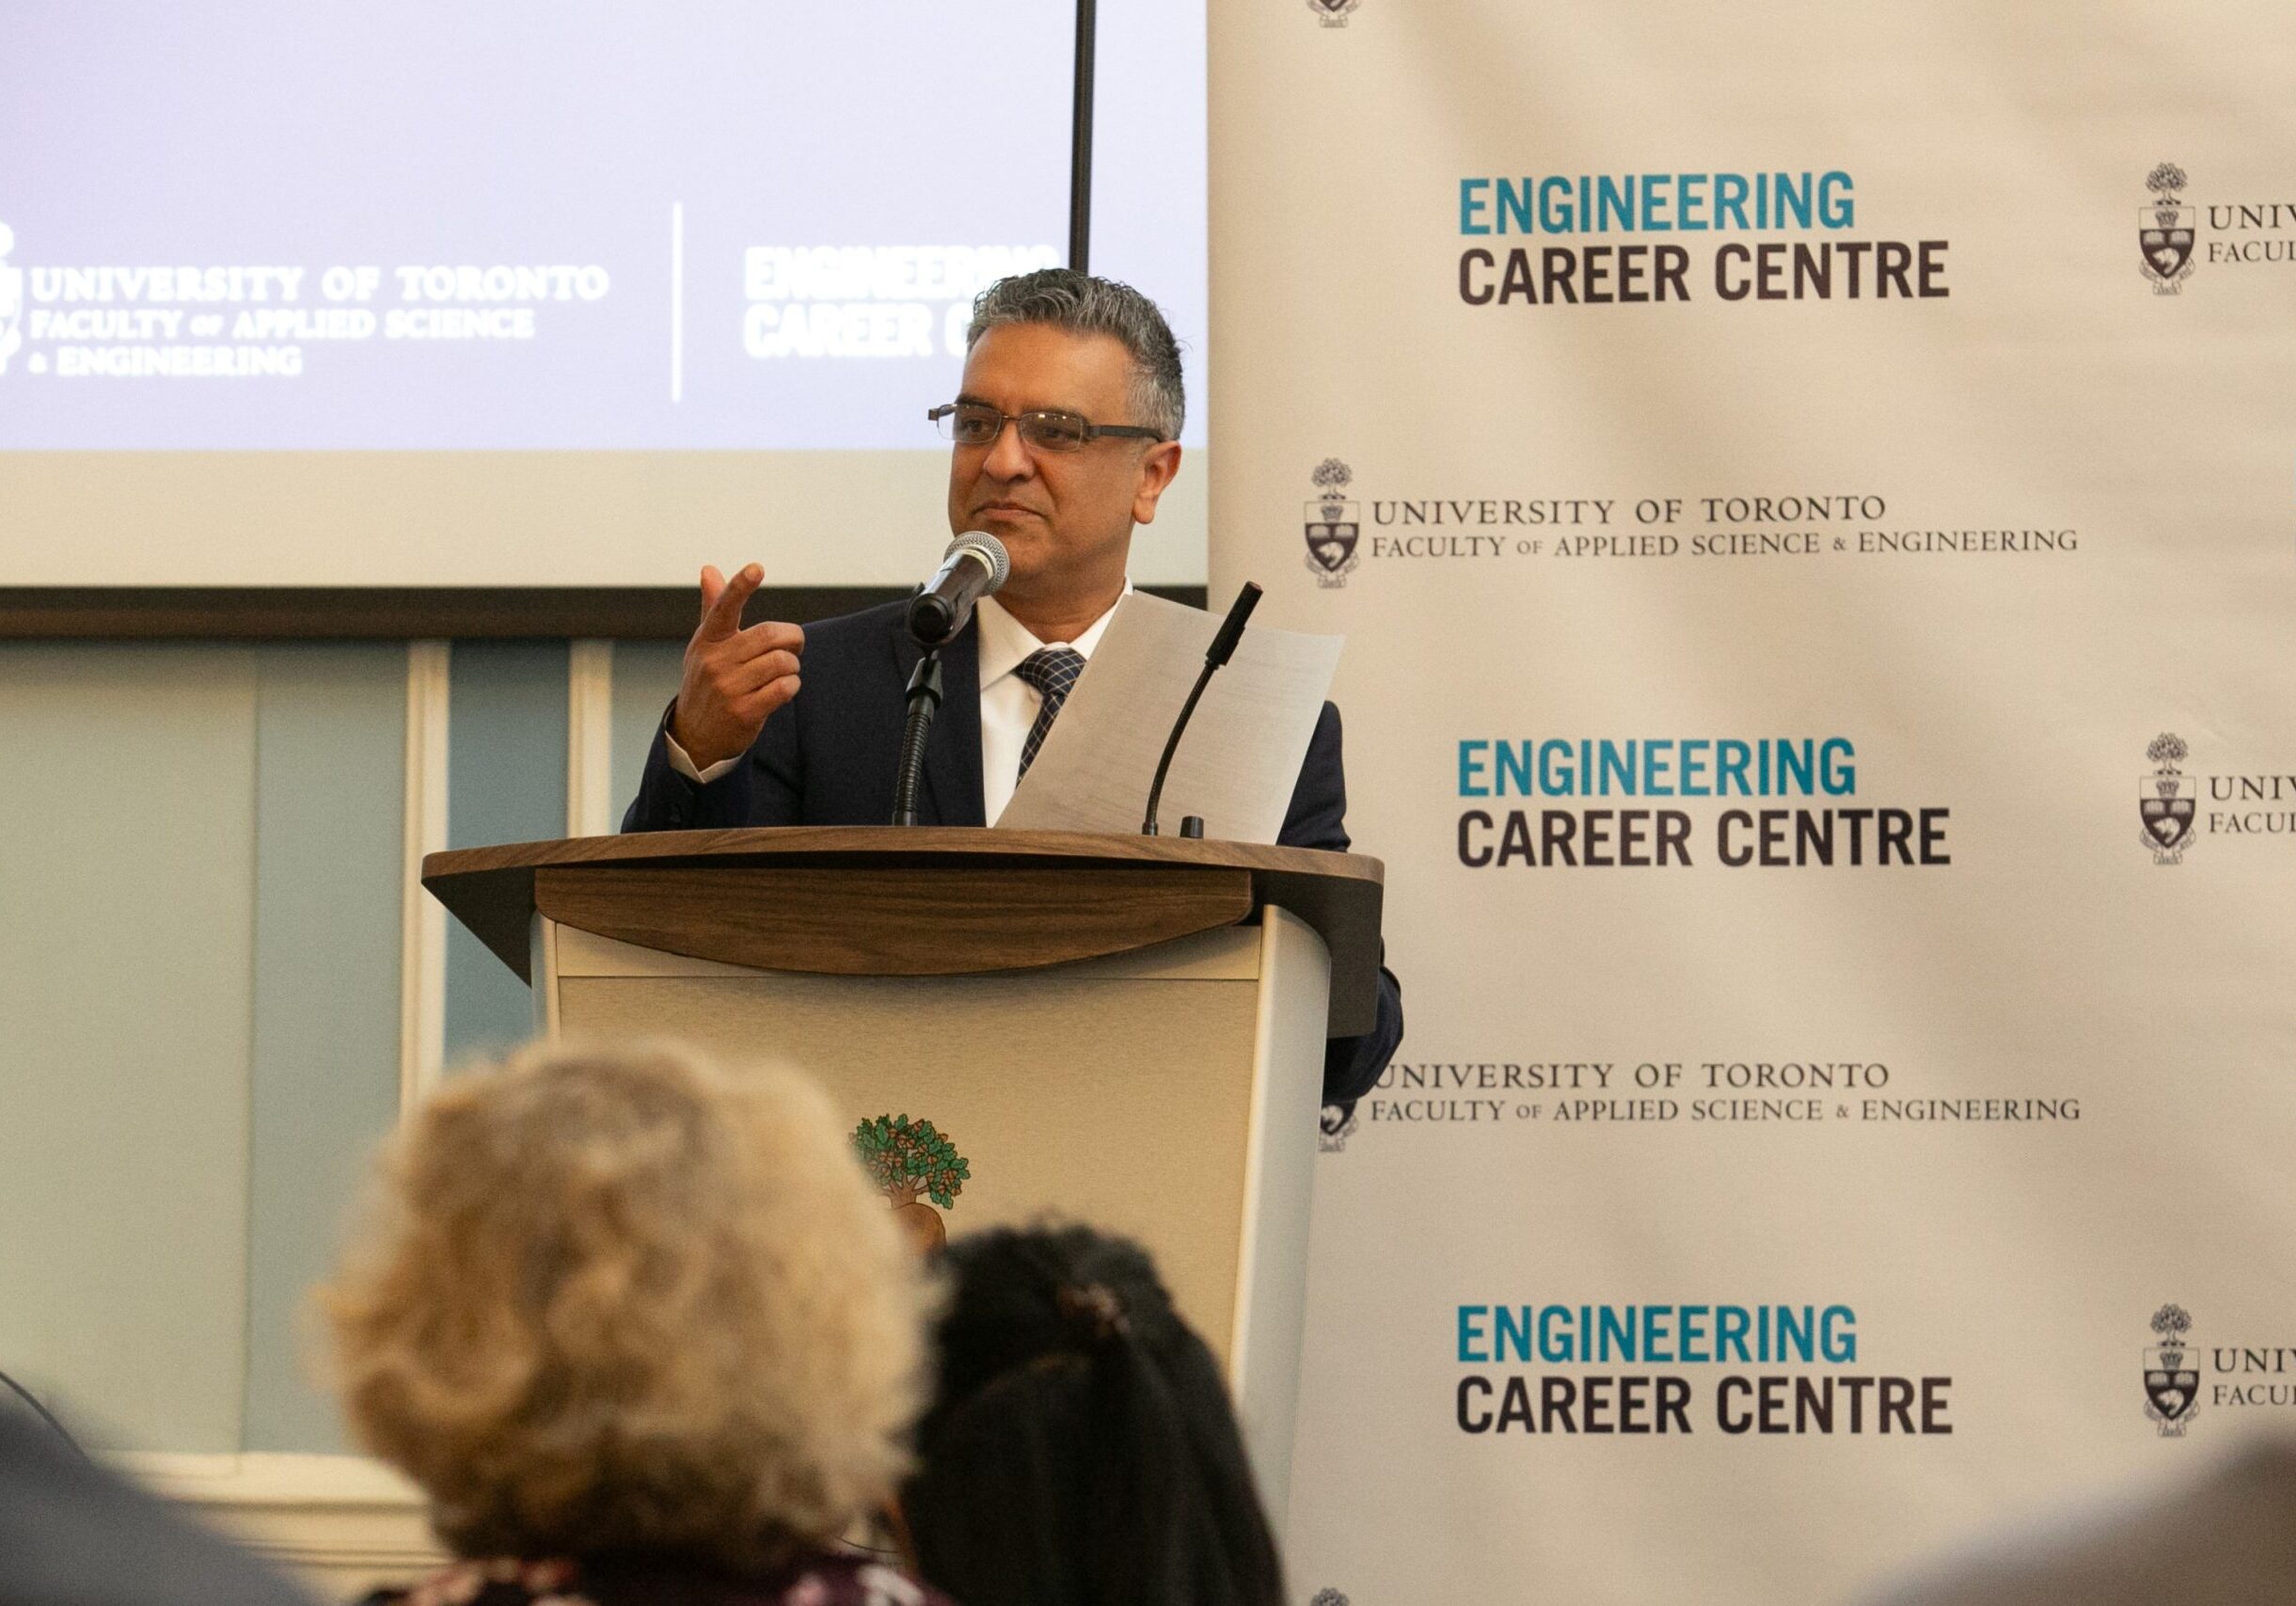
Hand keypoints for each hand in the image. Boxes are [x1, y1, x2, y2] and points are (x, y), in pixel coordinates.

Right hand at [669, 564, 804, 769]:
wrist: (696, 734)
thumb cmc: (708, 680)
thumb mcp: (705, 645)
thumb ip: (714, 608)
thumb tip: (709, 569)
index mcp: (708, 640)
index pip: (724, 607)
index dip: (741, 586)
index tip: (757, 568)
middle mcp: (715, 661)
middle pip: (770, 636)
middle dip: (793, 639)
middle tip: (795, 645)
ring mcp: (728, 688)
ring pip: (782, 662)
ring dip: (792, 666)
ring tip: (785, 671)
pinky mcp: (743, 712)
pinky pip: (784, 688)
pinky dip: (792, 685)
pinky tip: (784, 688)